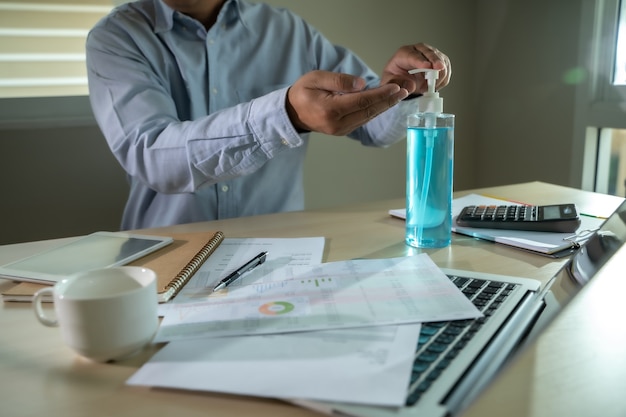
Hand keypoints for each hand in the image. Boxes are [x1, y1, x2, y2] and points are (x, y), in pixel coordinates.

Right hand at [286, 70, 408, 135]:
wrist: (292, 112)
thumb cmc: (303, 92)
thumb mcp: (316, 78)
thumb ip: (338, 80)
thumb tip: (362, 84)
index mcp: (330, 110)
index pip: (362, 101)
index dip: (381, 94)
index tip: (396, 87)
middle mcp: (337, 124)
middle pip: (369, 111)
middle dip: (388, 101)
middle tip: (405, 91)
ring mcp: (341, 130)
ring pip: (368, 117)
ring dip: (385, 106)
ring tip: (399, 95)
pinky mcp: (344, 131)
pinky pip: (363, 120)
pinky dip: (375, 110)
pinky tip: (385, 102)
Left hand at [381, 43, 451, 93]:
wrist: (402, 80)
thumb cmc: (395, 78)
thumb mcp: (389, 82)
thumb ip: (397, 83)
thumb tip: (411, 85)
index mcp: (404, 53)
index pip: (413, 55)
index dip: (420, 61)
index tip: (427, 66)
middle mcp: (418, 51)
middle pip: (430, 53)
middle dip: (435, 61)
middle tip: (439, 68)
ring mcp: (430, 55)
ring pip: (441, 60)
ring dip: (440, 74)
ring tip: (432, 86)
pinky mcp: (439, 62)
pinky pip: (446, 69)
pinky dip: (443, 78)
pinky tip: (436, 85)